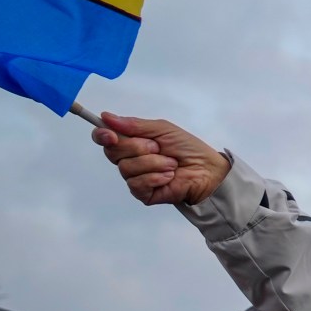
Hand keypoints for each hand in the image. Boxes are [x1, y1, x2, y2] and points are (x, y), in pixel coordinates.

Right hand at [94, 112, 229, 205]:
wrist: (207, 170)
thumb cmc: (188, 149)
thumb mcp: (162, 129)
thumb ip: (134, 125)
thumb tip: (106, 117)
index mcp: (131, 141)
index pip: (104, 138)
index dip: (102, 135)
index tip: (110, 134)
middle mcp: (130, 159)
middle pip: (112, 152)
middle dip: (137, 147)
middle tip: (158, 147)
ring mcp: (136, 177)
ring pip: (125, 168)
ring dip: (152, 163)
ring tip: (171, 164)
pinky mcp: (143, 193)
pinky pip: (136, 184)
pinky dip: (154, 177)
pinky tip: (168, 176)